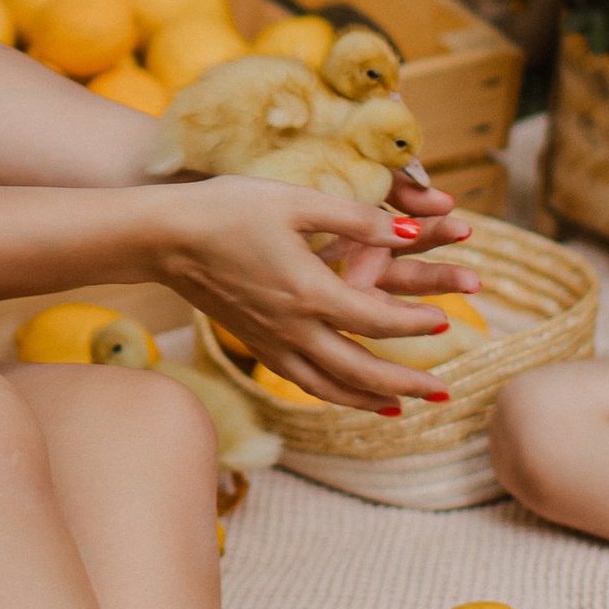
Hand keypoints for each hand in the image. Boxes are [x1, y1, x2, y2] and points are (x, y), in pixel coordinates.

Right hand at [152, 178, 482, 410]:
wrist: (164, 237)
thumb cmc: (228, 208)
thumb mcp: (297, 201)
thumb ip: (358, 219)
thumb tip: (412, 233)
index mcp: (308, 291)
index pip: (377, 320)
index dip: (415, 324)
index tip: (445, 322)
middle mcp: (291, 328)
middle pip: (360, 370)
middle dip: (406, 384)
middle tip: (443, 394)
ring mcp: (270, 342)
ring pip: (330, 386)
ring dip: (371, 400)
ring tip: (403, 408)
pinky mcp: (254, 344)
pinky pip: (303, 381)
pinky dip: (333, 393)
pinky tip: (347, 394)